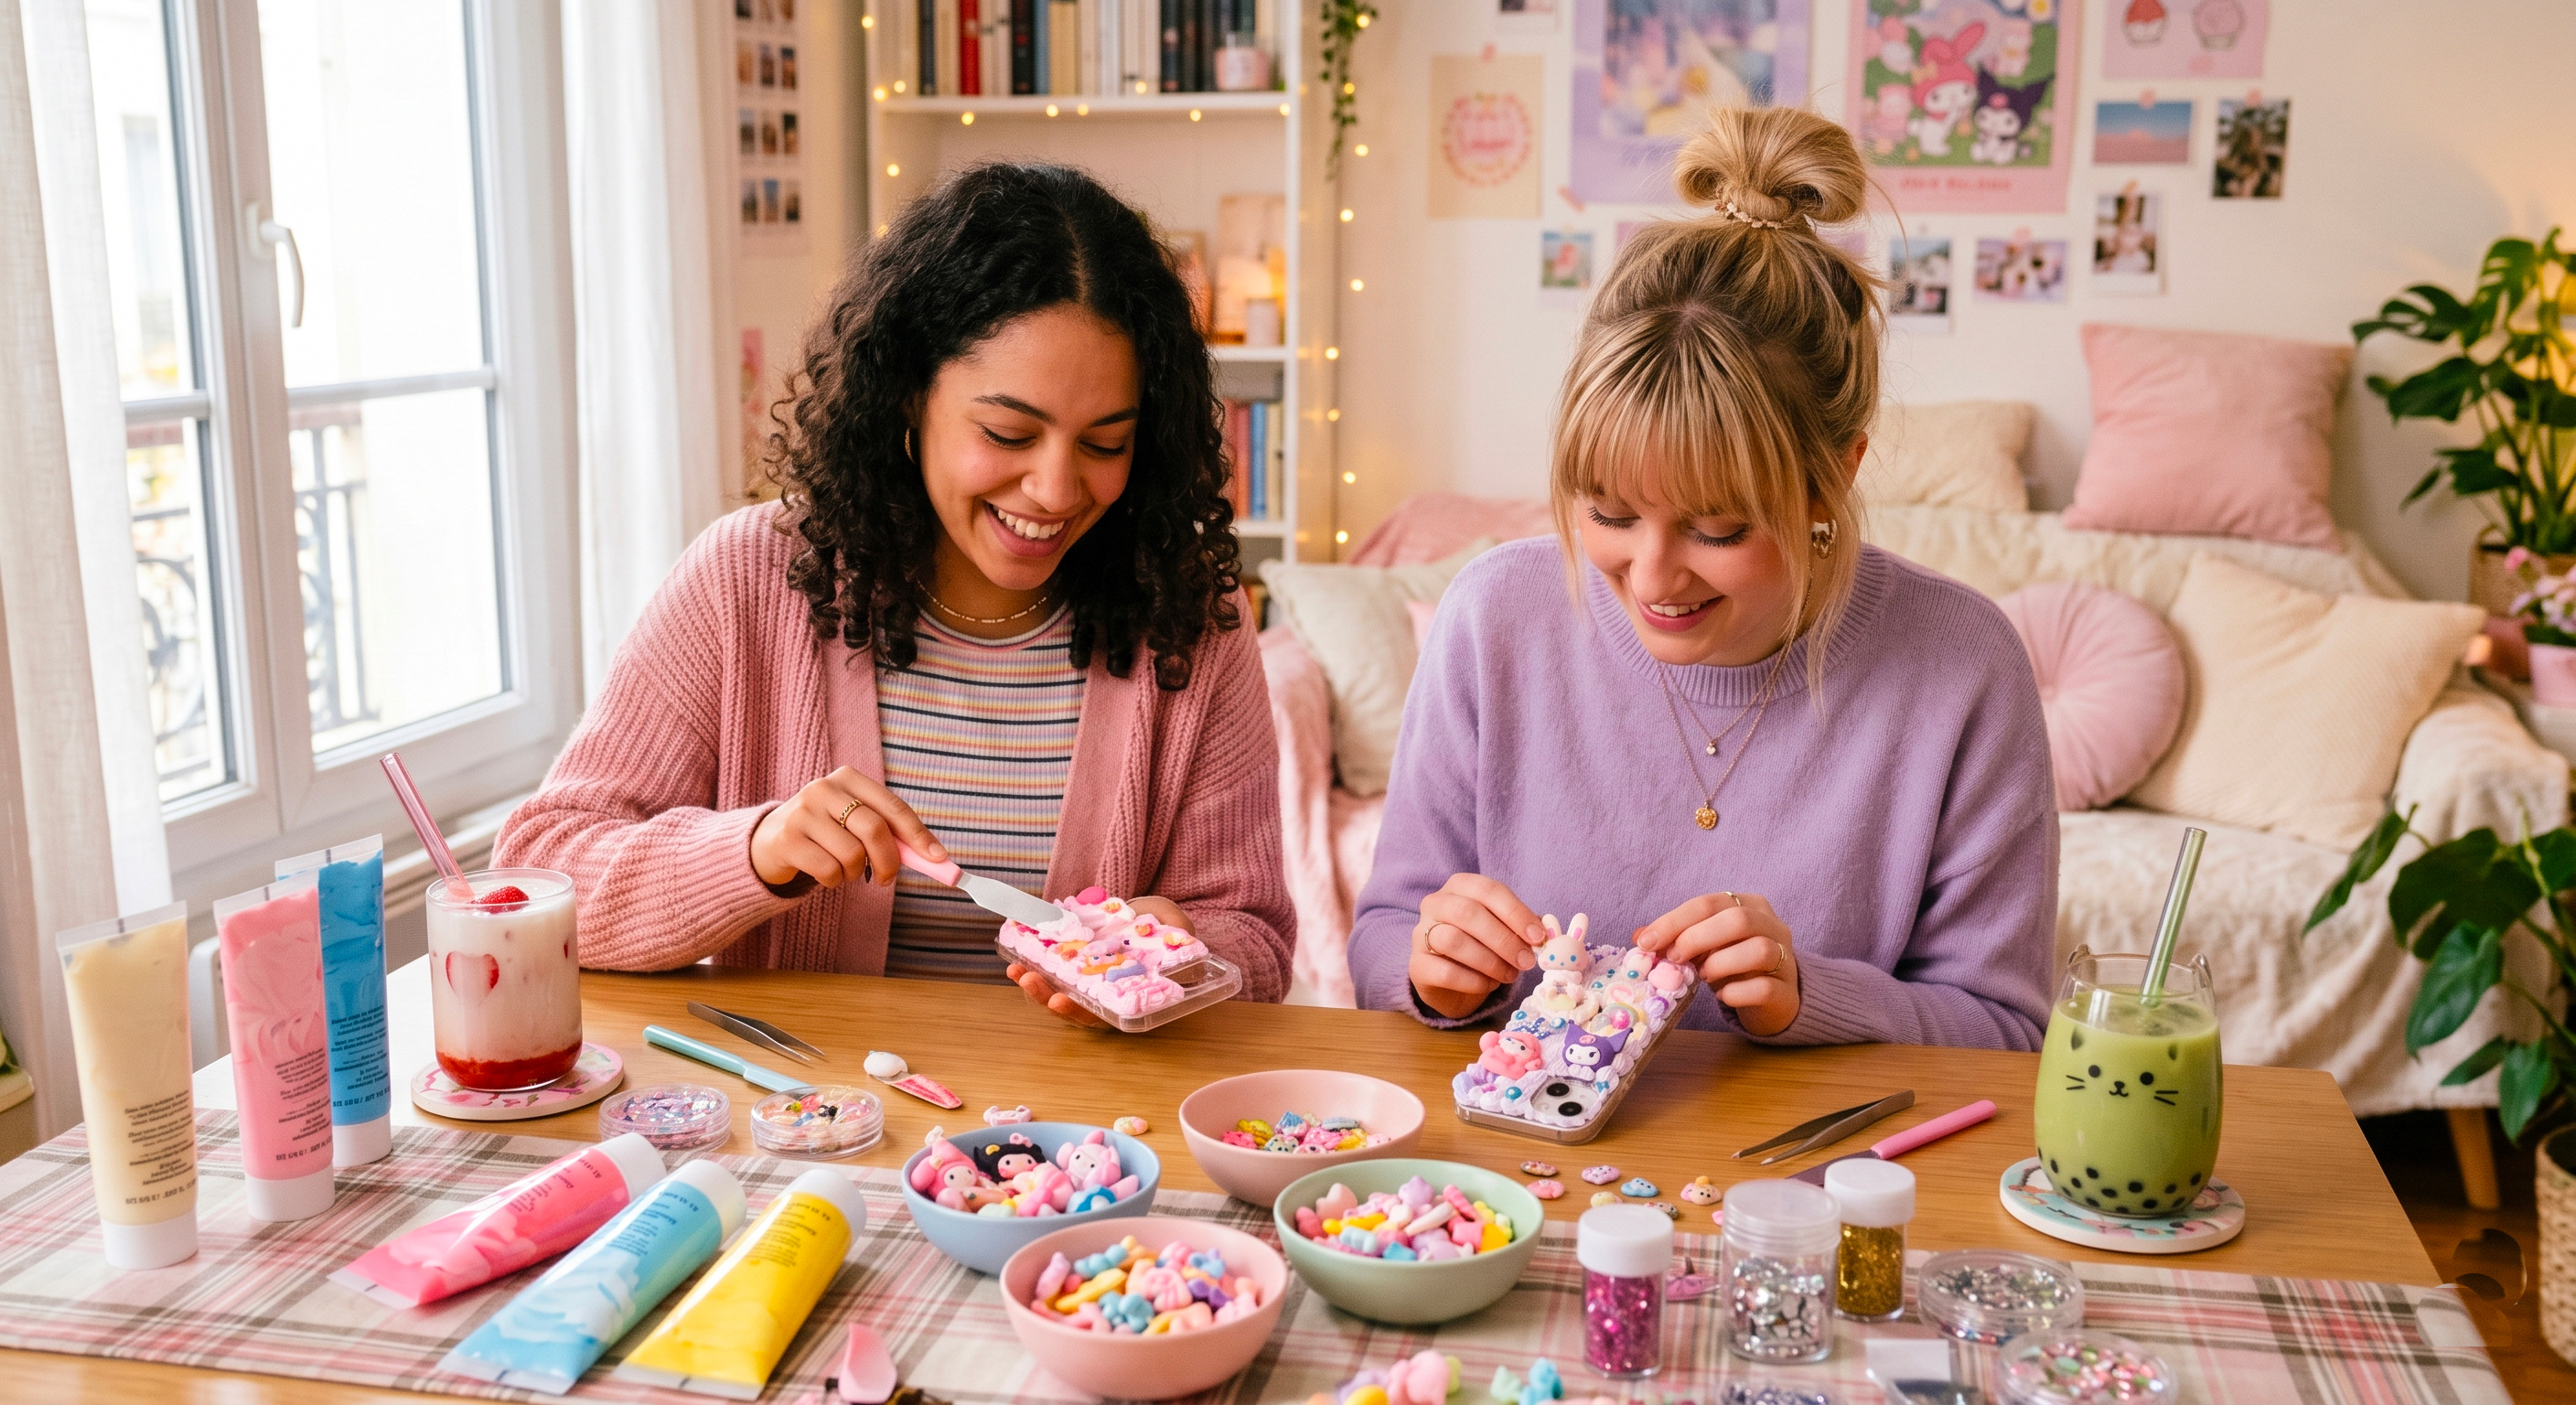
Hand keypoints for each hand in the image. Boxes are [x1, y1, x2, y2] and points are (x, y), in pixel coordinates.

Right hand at [748, 767, 943, 889]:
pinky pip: (829, 871)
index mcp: (848, 778)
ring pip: (852, 855)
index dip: (918, 835)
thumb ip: (889, 834)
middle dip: (889, 862)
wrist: (769, 840)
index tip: (938, 858)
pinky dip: (834, 881)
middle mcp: (824, 788)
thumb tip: (933, 857)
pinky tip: (823, 872)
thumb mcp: (854, 823)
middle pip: (874, 829)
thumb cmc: (826, 833)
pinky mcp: (787, 839)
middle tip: (885, 879)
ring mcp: (802, 812)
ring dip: (854, 873)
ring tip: (843, 868)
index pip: (893, 807)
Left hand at [1003, 897, 1187, 1028]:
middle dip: (1050, 1001)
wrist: (1150, 913)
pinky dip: (1030, 965)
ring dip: (1034, 987)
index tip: (1063, 1001)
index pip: (1103, 1015)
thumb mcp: (1176, 926)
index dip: (1081, 1013)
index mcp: (1131, 997)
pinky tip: (1014, 952)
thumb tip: (1179, 935)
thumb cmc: (1164, 926)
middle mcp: (1105, 998)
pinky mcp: (1070, 966)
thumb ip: (1178, 933)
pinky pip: (1047, 973)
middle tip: (1033, 982)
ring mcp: (1086, 984)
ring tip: (1017, 970)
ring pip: (1056, 996)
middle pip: (1073, 1010)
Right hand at [1407, 874, 1544, 1020]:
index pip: (1488, 890)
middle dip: (1503, 939)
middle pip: (1468, 913)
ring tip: (1509, 975)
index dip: (1515, 912)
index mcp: (1460, 886)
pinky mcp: (1416, 965)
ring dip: (1489, 961)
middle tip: (1526, 961)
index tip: (1538, 937)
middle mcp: (1435, 904)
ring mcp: (1421, 934)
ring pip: (1453, 940)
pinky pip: (1446, 972)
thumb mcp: (1504, 931)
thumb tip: (1548, 933)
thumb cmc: (1482, 947)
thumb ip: (1523, 929)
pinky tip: (1488, 984)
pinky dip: (1474, 981)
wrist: (1452, 982)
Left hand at [1632, 891, 1800, 1036]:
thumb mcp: (1704, 947)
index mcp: (1750, 905)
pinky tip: (1723, 996)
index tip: (1648, 942)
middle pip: (1738, 919)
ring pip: (1758, 950)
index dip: (1675, 921)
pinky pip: (1764, 988)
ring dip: (1720, 964)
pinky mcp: (1787, 991)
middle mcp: (1773, 926)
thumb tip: (1641, 937)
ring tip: (1703, 976)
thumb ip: (1676, 939)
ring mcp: (1785, 958)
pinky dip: (1736, 993)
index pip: (1710, 902)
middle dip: (1697, 938)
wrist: (1772, 999)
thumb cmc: (1733, 965)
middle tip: (1676, 959)